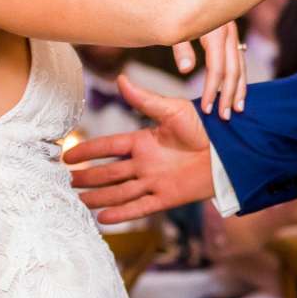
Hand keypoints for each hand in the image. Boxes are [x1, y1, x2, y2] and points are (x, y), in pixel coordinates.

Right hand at [67, 78, 214, 223]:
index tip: (68, 156)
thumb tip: (121, 79)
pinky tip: (103, 218)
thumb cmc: (204, 127)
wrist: (229, 150)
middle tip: (68, 183)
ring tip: (79, 202)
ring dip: (99, 197)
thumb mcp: (172, 110)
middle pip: (110, 173)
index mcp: (144, 141)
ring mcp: (154, 181)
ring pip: (120, 192)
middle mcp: (145, 163)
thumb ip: (145, 100)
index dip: (88, 151)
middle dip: (89, 178)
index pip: (109, 147)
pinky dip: (122, 214)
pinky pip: (140, 207)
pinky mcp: (167, 197)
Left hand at [171, 22, 247, 119]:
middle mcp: (227, 30)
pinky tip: (238, 90)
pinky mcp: (231, 33)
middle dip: (229, 94)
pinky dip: (239, 76)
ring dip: (239, 88)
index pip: (218, 67)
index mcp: (214, 29)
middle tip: (224, 116)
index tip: (207, 109)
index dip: (213, 89)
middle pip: (233, 68)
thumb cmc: (169, 5)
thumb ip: (180, 47)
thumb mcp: (172, 25)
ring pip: (240, 64)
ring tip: (237, 109)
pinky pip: (239, 57)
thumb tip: (187, 69)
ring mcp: (232, 31)